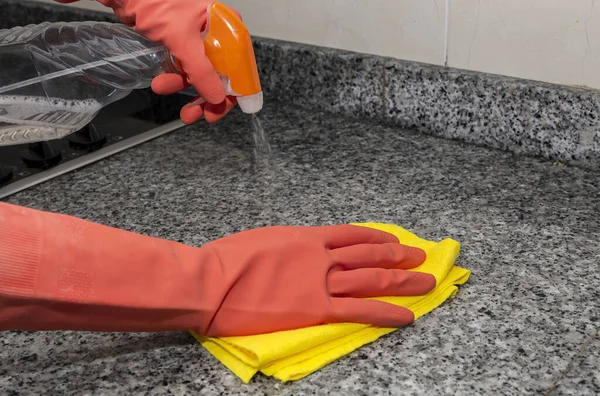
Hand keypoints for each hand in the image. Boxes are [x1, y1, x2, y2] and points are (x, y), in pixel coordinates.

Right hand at [0, 203, 435, 336]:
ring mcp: (321, 280)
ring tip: (425, 281)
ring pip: (371, 279)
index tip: (394, 241)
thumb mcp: (260, 241)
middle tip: (421, 256)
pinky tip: (406, 315)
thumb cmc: (226, 260)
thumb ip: (286, 247)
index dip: (377, 238)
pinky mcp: (317, 308)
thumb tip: (294, 252)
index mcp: (305, 237)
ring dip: (401, 280)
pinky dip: (385, 312)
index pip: (352, 235)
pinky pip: (360, 309)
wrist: (212, 282)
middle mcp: (321, 256)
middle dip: (398, 257)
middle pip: (369, 255)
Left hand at [60, 0, 239, 122]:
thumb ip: (202, 72)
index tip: (217, 111)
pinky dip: (174, 78)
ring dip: (181, 87)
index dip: (231, 93)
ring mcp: (201, 41)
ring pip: (200, 75)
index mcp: (228, 28)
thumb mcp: (182, 40)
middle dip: (203, 96)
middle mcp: (219, 35)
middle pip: (221, 76)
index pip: (240, 68)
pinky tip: (161, 82)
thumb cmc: (157, 3)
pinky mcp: (183, 44)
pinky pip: (185, 69)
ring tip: (161, 88)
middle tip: (191, 115)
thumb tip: (218, 98)